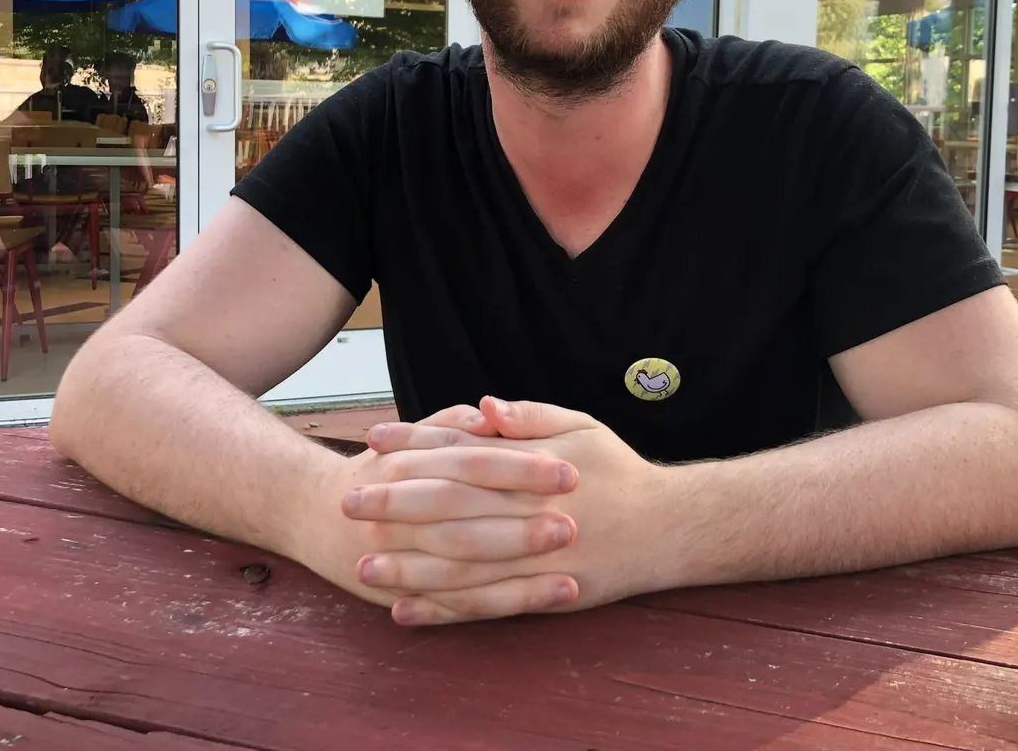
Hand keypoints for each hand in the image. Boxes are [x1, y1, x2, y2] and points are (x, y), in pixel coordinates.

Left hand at [348, 397, 677, 625]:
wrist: (668, 526)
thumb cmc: (620, 471)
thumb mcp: (583, 427)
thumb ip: (531, 418)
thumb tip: (483, 406)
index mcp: (532, 465)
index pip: (461, 450)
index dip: (414, 444)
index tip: (374, 440)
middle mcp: (528, 510)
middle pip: (450, 505)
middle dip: (395, 502)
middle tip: (349, 501)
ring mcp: (534, 557)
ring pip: (460, 563)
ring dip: (408, 564)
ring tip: (365, 564)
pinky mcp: (542, 594)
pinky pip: (485, 605)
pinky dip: (443, 610)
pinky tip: (407, 610)